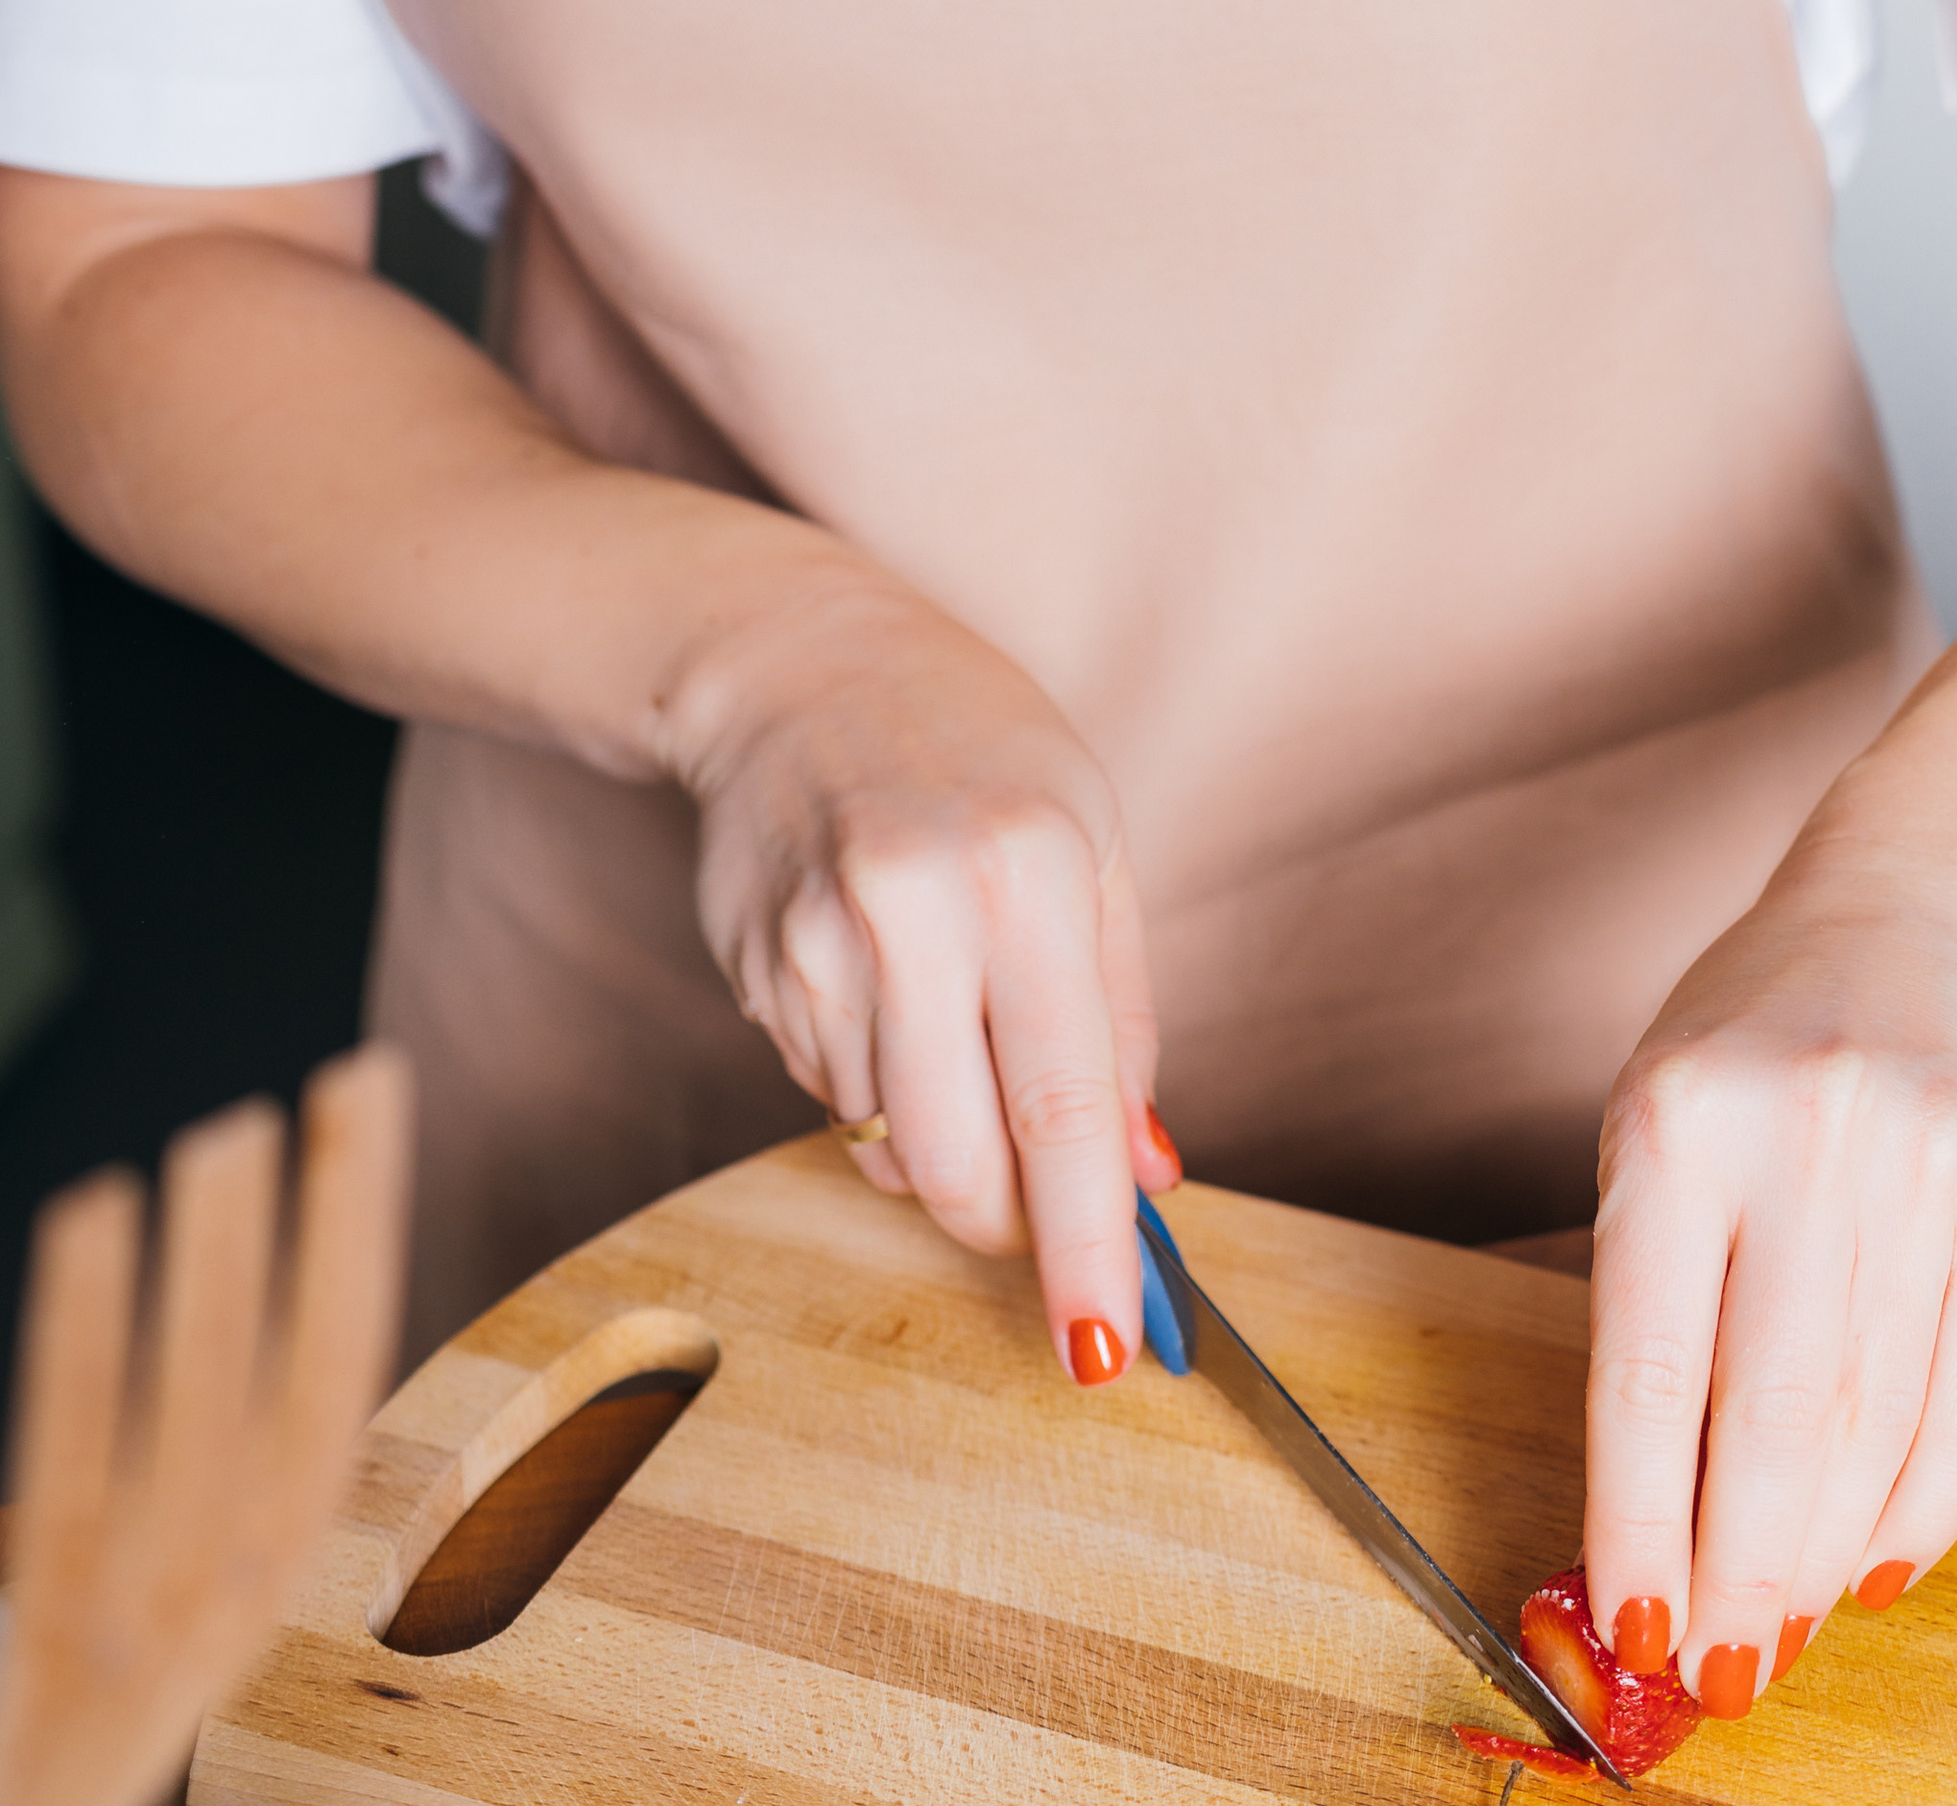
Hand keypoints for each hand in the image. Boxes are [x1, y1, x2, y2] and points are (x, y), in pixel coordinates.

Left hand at [0, 1047, 411, 1805]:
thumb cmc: (52, 1702)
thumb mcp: (133, 1584)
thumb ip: (172, 1463)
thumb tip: (211, 1281)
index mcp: (251, 1581)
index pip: (334, 1379)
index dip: (359, 1235)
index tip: (372, 1094)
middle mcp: (221, 1613)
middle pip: (301, 1396)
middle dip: (331, 1232)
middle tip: (339, 1081)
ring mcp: (137, 1648)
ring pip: (202, 1430)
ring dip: (225, 1271)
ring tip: (226, 1132)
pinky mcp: (60, 1661)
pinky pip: (73, 1480)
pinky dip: (92, 1337)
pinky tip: (93, 1219)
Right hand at [664, 559, 1174, 1383]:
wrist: (800, 663)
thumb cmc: (977, 743)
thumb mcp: (1094, 840)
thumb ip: (1125, 1016)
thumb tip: (1144, 1177)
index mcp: (1028, 868)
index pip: (1063, 1101)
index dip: (1084, 1243)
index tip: (1105, 1348)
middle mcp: (916, 908)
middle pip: (954, 1164)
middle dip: (1005, 1218)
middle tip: (1036, 1201)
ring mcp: (818, 944)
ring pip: (888, 1146)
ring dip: (939, 1140)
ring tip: (953, 1016)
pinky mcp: (756, 971)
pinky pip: (831, 1098)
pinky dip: (878, 1087)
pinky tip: (888, 988)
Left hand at [1579, 869, 1956, 1717]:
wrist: (1919, 909)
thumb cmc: (1755, 1033)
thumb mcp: (1659, 1117)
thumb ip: (1652, 1298)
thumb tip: (1651, 1513)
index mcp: (1680, 1119)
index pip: (1648, 1366)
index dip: (1641, 1517)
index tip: (1636, 1622)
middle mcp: (1805, 1138)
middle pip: (1774, 1417)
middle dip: (1744, 1572)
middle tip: (1722, 1669)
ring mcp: (1924, 1166)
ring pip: (1876, 1422)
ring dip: (1828, 1556)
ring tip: (1788, 1629)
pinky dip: (1925, 1503)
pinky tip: (1881, 1561)